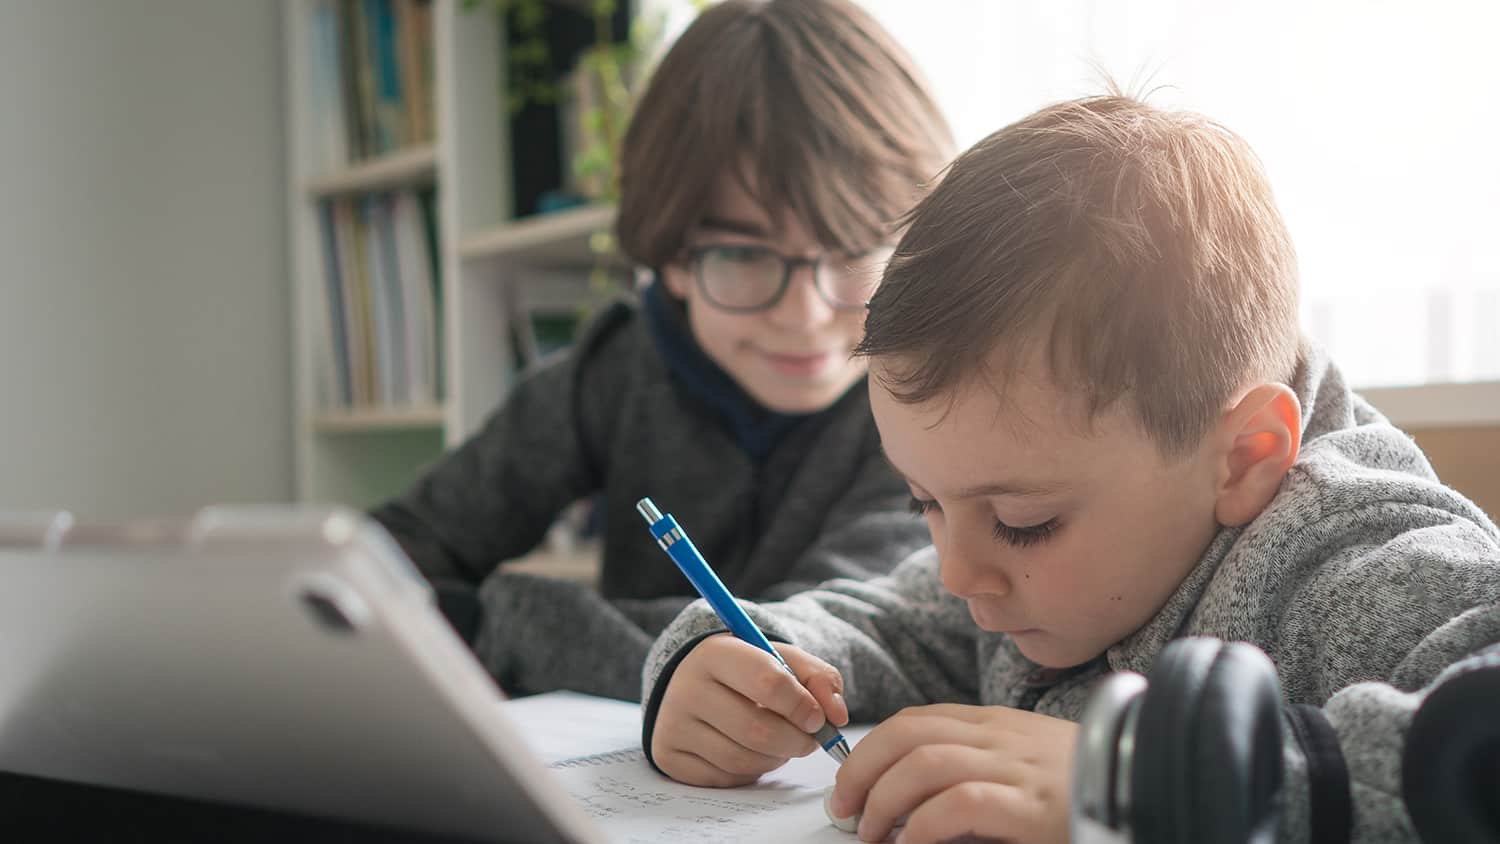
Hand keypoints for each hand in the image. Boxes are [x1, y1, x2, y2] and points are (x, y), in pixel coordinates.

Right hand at [651, 634, 848, 786]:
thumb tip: (836, 715)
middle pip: (757, 730)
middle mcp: (686, 688)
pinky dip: (750, 771)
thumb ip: (818, 678)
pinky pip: (725, 777)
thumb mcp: (781, 659)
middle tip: (810, 740)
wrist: (691, 681)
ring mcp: (673, 724)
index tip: (819, 718)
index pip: (768, 681)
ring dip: (775, 758)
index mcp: (715, 653)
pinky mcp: (669, 756)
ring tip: (780, 742)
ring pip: (742, 759)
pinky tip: (752, 751)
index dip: (802, 705)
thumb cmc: (746, 671)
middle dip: (796, 741)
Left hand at [828, 703, 1076, 843]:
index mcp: (998, 724)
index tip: (848, 783)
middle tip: (844, 809)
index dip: (872, 749)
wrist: (1150, 790)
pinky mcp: (1033, 806)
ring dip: (883, 800)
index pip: (918, 720)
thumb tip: (912, 802)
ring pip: (925, 764)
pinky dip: (923, 826)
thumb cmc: (1085, 789)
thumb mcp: (1026, 767)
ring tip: (869, 834)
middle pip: (909, 735)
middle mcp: (1002, 738)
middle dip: (862, 770)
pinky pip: (961, 804)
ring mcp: (1019, 769)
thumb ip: (978, 769)